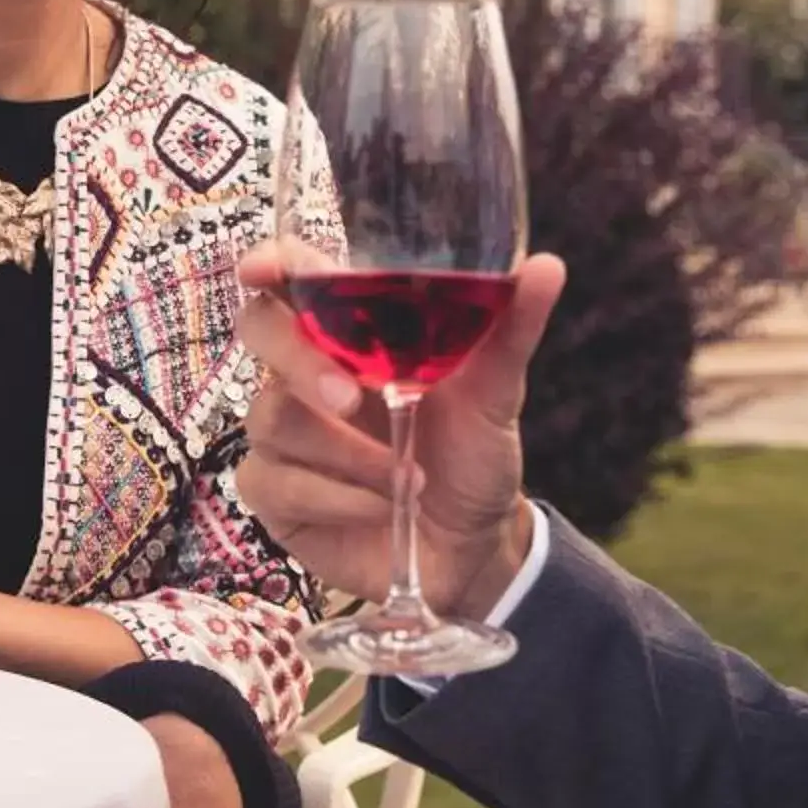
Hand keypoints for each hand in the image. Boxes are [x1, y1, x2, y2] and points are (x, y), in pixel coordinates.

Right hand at [233, 245, 564, 620]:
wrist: (476, 544)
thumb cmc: (474, 453)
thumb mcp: (496, 392)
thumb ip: (509, 327)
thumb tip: (548, 267)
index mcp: (349, 330)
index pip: (289, 276)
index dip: (267, 264)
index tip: (261, 270)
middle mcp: (305, 371)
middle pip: (260, 331)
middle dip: (301, 361)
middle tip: (353, 398)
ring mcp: (283, 432)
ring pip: (274, 416)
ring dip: (347, 453)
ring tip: (408, 477)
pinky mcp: (274, 493)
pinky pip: (276, 482)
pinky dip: (337, 498)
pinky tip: (380, 506)